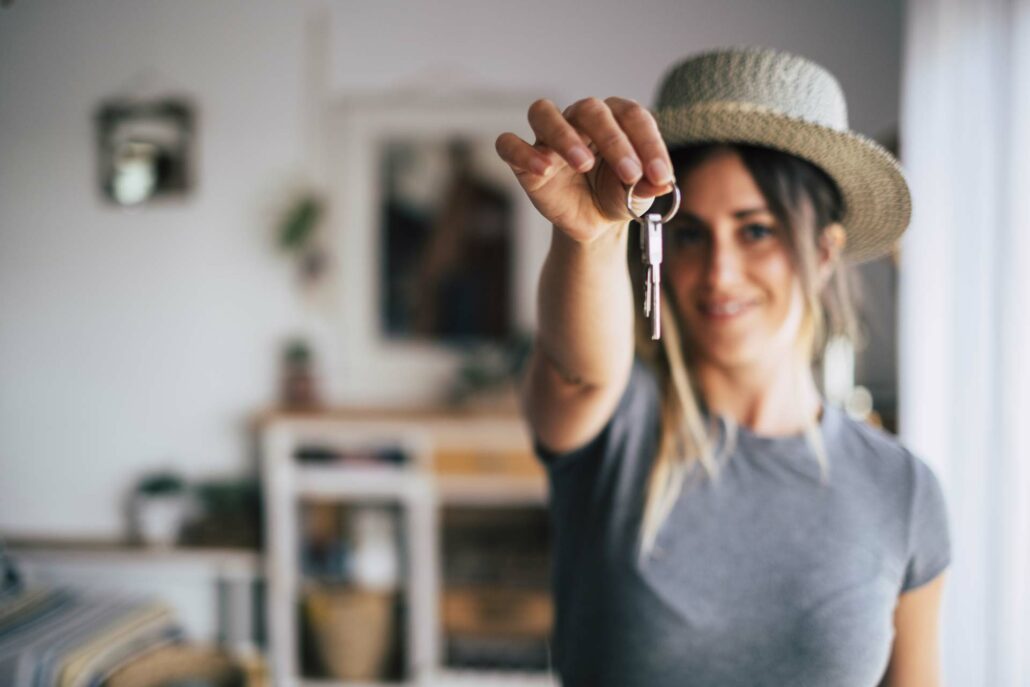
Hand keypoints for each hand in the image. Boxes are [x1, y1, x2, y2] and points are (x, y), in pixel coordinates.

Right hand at [495, 97, 674, 242]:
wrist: (592, 220)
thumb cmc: (615, 195)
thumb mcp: (637, 196)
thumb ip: (648, 187)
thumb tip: (661, 185)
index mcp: (615, 117)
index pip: (632, 115)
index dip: (648, 144)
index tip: (659, 176)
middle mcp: (580, 118)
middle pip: (591, 110)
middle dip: (614, 141)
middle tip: (630, 174)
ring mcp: (548, 136)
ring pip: (544, 113)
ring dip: (564, 135)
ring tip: (584, 164)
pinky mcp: (524, 160)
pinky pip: (509, 144)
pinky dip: (523, 153)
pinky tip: (544, 169)